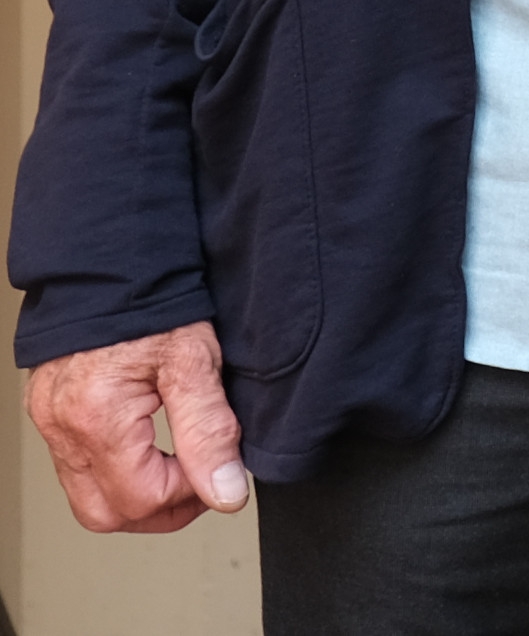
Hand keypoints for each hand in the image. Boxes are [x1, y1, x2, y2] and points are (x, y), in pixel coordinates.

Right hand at [27, 322, 247, 533]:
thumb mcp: (196, 360)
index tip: (221, 469)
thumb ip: (210, 431)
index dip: (191, 493)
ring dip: (137, 496)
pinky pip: (77, 470)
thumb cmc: (152, 302)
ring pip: (88, 499)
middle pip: (106, 514)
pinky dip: (116, 474)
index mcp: (97, 417)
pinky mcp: (50, 416)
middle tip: (203, 482)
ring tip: (180, 467)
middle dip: (160, 510)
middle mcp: (63, 429)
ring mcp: (51, 425)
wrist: (111, 262)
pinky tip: (148, 450)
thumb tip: (227, 492)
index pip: (144, 498)